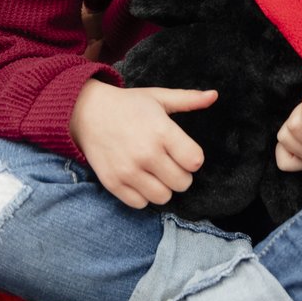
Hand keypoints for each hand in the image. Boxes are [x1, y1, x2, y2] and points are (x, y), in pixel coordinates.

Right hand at [70, 78, 216, 209]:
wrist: (87, 112)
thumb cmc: (128, 105)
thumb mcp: (158, 97)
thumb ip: (188, 99)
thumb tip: (214, 96)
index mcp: (162, 131)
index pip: (195, 161)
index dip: (193, 159)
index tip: (183, 152)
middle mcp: (146, 153)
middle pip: (182, 183)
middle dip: (180, 174)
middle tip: (170, 163)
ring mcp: (128, 171)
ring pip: (163, 197)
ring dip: (163, 187)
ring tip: (155, 172)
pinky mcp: (113, 183)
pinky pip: (140, 204)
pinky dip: (143, 195)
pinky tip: (139, 179)